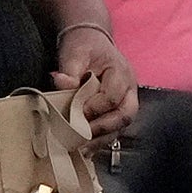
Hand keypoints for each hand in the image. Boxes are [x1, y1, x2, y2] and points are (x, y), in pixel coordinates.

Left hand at [60, 28, 141, 152]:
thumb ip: (70, 70)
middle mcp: (129, 89)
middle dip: (103, 129)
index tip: (75, 113)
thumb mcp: (75, 52)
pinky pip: (114, 130)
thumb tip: (61, 83)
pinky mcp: (118, 111)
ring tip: (81, 149)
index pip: (113, 96)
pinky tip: (85, 149)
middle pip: (125, 115)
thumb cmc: (85, 46)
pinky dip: (100, 140)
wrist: (91, 42)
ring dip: (101, 139)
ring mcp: (126, 102)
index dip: (94, 108)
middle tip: (81, 137)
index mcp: (121, 72)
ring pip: (121, 126)